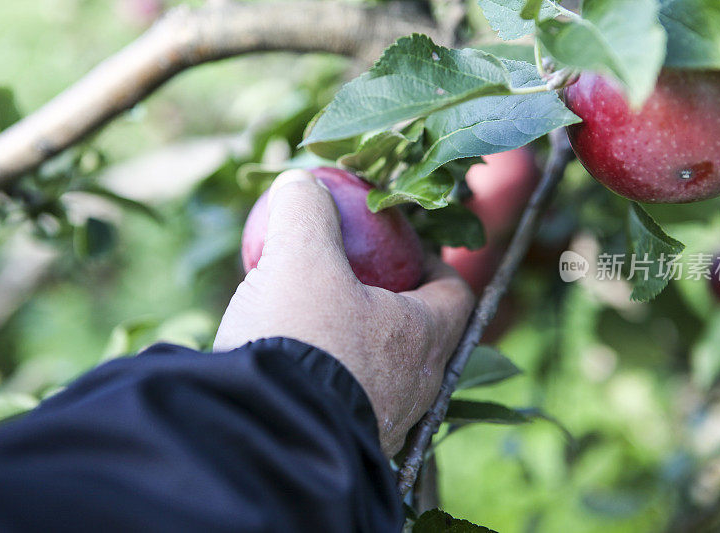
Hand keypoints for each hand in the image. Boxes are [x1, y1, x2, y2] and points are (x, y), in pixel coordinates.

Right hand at [214, 170, 473, 455]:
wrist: (265, 436)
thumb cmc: (300, 339)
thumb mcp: (297, 258)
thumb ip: (305, 212)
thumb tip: (300, 184)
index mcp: (422, 336)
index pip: (454, 295)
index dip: (438, 269)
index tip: (410, 256)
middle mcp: (416, 387)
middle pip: (423, 336)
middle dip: (398, 308)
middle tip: (361, 286)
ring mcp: (386, 425)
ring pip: (388, 376)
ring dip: (366, 348)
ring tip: (325, 325)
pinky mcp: (347, 446)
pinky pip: (352, 405)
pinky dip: (336, 382)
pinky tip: (298, 370)